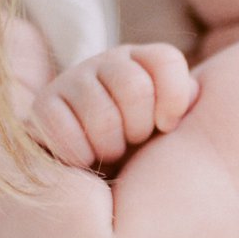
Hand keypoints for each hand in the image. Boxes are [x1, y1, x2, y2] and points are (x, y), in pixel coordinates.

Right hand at [28, 43, 198, 169]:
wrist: (92, 177)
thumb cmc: (141, 154)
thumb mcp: (170, 129)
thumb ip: (185, 106)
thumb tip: (196, 93)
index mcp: (141, 62)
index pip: (164, 60)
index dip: (172, 98)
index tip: (168, 126)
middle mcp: (105, 63)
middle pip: (135, 88)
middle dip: (139, 127)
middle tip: (132, 142)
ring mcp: (71, 82)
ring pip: (101, 113)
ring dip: (110, 145)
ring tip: (109, 153)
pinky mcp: (43, 108)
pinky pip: (62, 128)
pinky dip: (79, 152)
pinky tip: (83, 161)